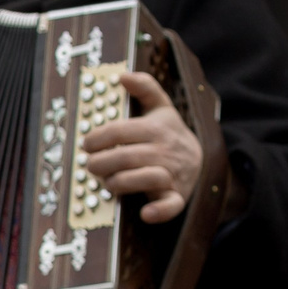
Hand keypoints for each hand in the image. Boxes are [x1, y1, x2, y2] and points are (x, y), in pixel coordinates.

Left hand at [80, 70, 204, 224]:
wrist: (201, 160)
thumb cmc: (169, 134)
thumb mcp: (160, 108)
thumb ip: (145, 89)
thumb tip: (123, 75)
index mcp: (156, 129)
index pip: (121, 131)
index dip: (98, 138)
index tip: (86, 144)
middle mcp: (164, 151)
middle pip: (127, 156)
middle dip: (102, 163)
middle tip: (90, 166)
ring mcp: (172, 175)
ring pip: (144, 178)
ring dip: (120, 182)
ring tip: (107, 182)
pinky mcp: (177, 196)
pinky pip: (170, 205)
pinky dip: (159, 211)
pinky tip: (145, 213)